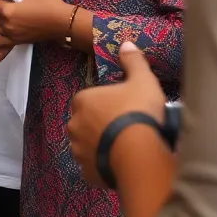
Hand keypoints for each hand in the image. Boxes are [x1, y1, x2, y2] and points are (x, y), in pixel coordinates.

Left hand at [0, 0, 73, 43]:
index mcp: (8, 11)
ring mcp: (10, 35)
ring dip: (0, 19)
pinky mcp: (16, 41)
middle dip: (0, 4)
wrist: (62, 22)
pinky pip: (0, 52)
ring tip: (11, 12)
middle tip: (14, 0)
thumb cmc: (49, 6)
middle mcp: (6, 25)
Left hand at [67, 42, 166, 184]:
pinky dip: (103, 166)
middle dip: (101, 125)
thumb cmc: (138, 112)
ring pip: (88, 145)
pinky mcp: (87, 172)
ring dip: (101, 145)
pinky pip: (93, 167)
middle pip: (87, 122)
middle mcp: (74, 125)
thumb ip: (133, 61)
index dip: (105, 102)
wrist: (139, 153)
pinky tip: (120, 163)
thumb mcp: (142, 80)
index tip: (122, 108)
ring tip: (125, 147)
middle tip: (125, 127)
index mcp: (83, 100)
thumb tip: (126, 43)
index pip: (89, 99)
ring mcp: (79, 150)